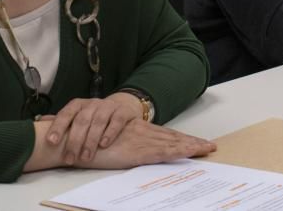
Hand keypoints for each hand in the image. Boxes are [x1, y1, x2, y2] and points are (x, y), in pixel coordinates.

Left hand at [45, 93, 144, 164]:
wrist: (122, 105)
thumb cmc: (95, 115)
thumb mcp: (78, 116)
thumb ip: (62, 120)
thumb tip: (39, 122)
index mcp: (78, 105)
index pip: (66, 113)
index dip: (58, 127)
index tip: (51, 142)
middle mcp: (92, 104)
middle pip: (82, 120)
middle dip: (74, 141)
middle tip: (69, 159)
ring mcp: (108, 106)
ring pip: (98, 121)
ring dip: (91, 140)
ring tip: (86, 157)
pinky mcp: (122, 112)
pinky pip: (116, 121)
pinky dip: (110, 132)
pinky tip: (104, 144)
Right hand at [88, 119, 216, 168]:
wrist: (72, 140)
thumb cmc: (84, 143)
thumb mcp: (105, 142)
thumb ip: (118, 144)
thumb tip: (124, 149)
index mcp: (135, 130)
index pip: (163, 134)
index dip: (179, 138)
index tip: (195, 142)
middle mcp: (140, 132)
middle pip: (172, 137)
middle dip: (191, 142)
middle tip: (210, 146)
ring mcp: (140, 141)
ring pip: (172, 143)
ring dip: (190, 146)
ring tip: (207, 148)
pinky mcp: (137, 151)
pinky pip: (163, 151)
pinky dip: (179, 151)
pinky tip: (190, 152)